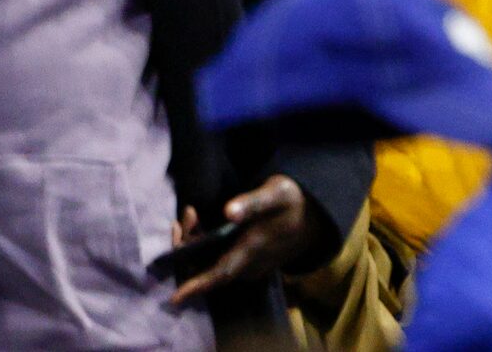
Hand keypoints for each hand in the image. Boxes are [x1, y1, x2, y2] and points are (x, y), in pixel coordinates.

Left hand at [166, 176, 330, 307]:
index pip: (222, 273)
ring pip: (214, 266)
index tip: (176, 297)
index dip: (198, 285)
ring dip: (195, 247)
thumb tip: (230, 211)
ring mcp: (250, 266)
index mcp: (254, 248)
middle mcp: (250, 264)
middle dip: (187, 249)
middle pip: (210, 270)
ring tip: (191, 216)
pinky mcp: (249, 263)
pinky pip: (220, 262)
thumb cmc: (293, 200)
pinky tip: (202, 226)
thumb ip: (254, 202)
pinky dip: (205, 248)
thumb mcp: (277, 193)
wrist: (315, 214)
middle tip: (184, 219)